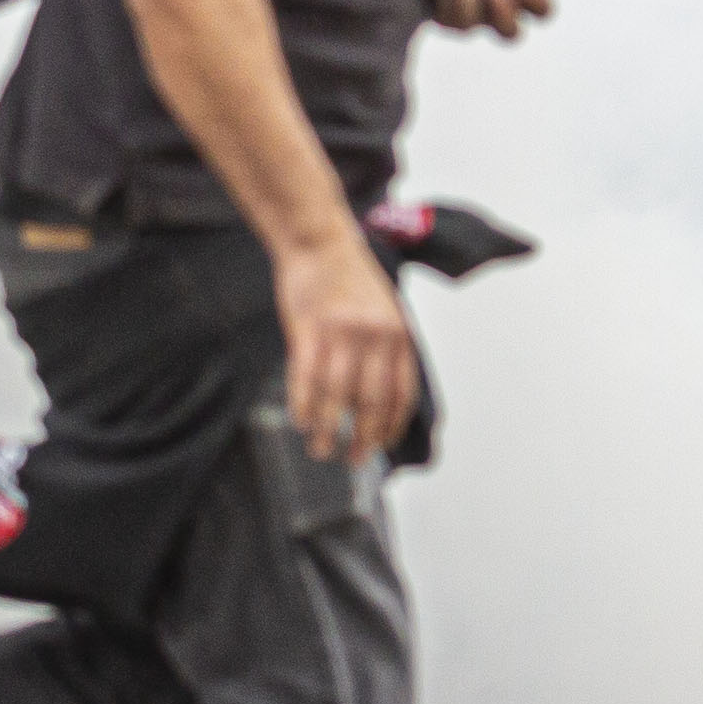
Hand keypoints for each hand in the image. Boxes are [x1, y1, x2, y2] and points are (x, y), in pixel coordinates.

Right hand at [277, 229, 415, 460]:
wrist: (320, 243)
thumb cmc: (351, 279)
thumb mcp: (385, 312)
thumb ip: (386, 350)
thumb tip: (380, 398)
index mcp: (399, 334)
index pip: (402, 392)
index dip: (391, 424)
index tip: (382, 444)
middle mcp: (376, 337)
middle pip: (371, 401)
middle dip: (363, 437)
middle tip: (353, 459)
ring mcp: (342, 334)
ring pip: (336, 396)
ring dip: (328, 430)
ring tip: (321, 449)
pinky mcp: (309, 330)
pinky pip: (305, 379)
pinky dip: (303, 405)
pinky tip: (300, 421)